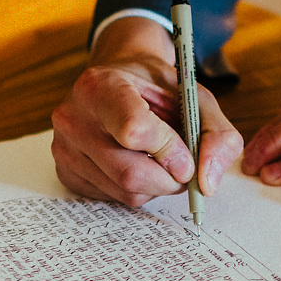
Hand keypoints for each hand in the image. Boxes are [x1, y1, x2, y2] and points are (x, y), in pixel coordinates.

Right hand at [51, 16, 243, 206]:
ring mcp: (64, 148)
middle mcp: (73, 117)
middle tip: (183, 167)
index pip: (135, 130)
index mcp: (101, 86)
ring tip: (160, 159)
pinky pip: (112, 199)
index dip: (170, 151)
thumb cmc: (155, 88)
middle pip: (131, 173)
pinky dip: (137, 190)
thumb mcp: (194, 96)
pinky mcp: (66, 172)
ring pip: (125, 192)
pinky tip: (137, 163)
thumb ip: (216, 134)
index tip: (186, 156)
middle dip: (169, 179)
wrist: (118, 81)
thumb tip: (207, 183)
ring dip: (157, 186)